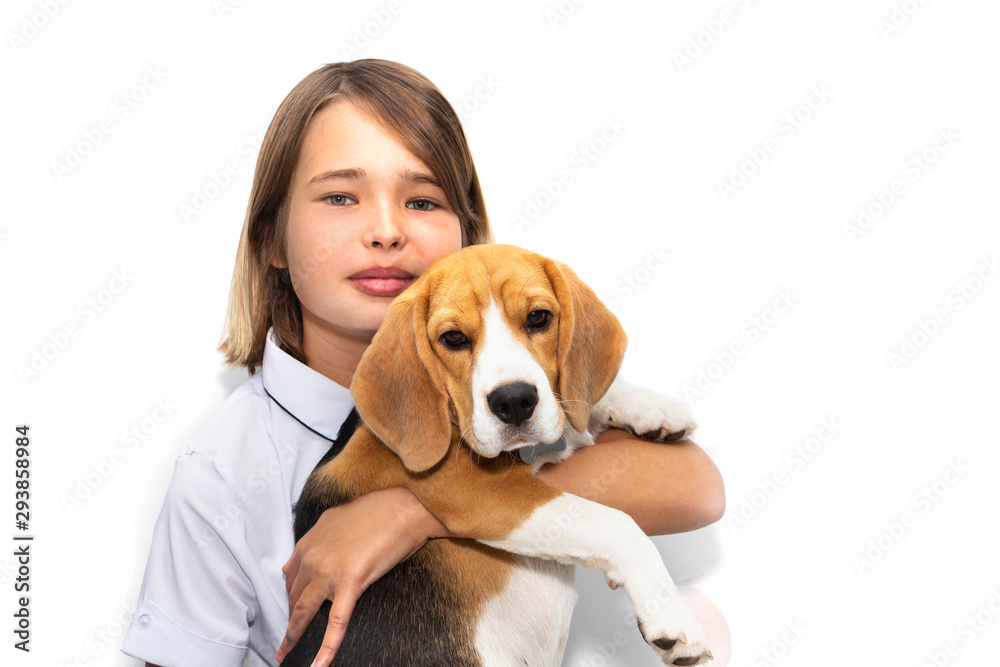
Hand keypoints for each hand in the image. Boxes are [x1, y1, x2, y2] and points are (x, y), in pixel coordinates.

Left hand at [276, 487, 451, 664]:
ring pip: (304, 611)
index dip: (290, 596)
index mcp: (309, 542)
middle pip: (294, 596)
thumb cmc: (376, 510)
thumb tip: (295, 560)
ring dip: (293, 635)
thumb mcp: (335, 518)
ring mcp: (329, 571)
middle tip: (287, 638)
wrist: (403, 507)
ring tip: (287, 653)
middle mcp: (312, 557)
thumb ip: (314, 539)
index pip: (291, 577)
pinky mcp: (351, 582)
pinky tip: (319, 665)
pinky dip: (327, 646)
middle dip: (290, 618)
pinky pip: (336, 622)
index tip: (291, 608)